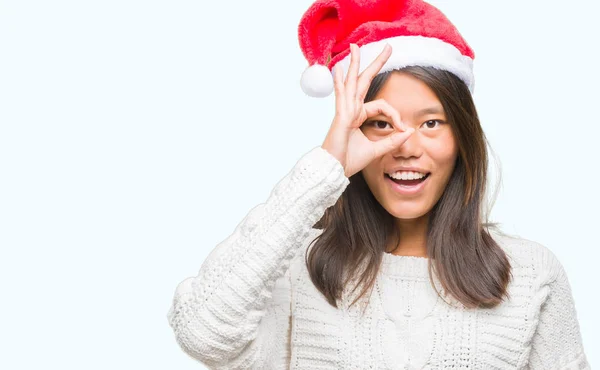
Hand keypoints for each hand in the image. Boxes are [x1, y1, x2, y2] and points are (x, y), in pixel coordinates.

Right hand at [321, 43, 414, 177]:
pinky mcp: (340, 117)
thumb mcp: (377, 149)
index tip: (403, 129)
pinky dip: (339, 82)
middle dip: (376, 63)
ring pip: (351, 82)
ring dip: (354, 63)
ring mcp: (344, 111)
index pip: (382, 105)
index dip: (395, 115)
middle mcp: (351, 109)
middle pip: (364, 81)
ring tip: (356, 46)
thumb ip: (392, 141)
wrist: (334, 170)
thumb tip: (410, 131)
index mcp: (358, 116)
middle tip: (388, 47)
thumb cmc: (349, 160)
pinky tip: (339, 69)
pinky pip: (341, 96)